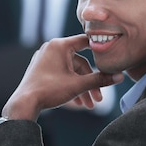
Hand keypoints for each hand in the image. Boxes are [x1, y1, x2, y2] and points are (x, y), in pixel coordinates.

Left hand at [2, 35, 123, 120]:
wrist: (24, 103)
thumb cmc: (49, 91)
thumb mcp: (78, 85)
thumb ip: (100, 79)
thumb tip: (120, 77)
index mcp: (60, 45)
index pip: (85, 41)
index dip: (99, 48)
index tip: (109, 56)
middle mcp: (51, 48)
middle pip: (80, 62)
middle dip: (90, 82)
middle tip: (99, 98)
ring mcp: (45, 59)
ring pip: (71, 71)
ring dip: (81, 87)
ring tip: (89, 105)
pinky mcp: (41, 69)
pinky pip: (61, 74)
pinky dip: (70, 85)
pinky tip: (77, 102)